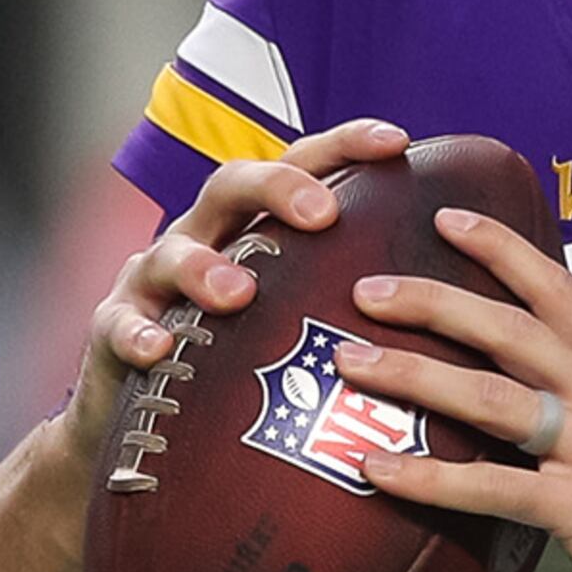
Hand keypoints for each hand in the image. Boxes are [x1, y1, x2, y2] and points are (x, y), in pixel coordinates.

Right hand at [52, 118, 411, 468]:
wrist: (144, 429)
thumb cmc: (244, 367)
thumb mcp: (299, 323)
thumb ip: (357, 302)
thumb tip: (458, 303)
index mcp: (255, 228)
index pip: (302, 168)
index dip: (345, 146)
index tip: (397, 141)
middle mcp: (203, 238)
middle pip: (232, 185)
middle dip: (276, 189)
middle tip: (321, 215)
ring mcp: (152, 282)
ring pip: (172, 253)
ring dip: (206, 268)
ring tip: (239, 293)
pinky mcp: (113, 332)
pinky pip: (117, 325)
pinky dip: (137, 334)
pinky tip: (160, 348)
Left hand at [337, 208, 571, 571]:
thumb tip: (536, 407)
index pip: (561, 291)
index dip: (504, 249)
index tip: (450, 217)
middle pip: (511, 329)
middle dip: (434, 301)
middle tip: (368, 287)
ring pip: (492, 395)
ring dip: (414, 375)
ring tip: (352, 362)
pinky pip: (492, 487)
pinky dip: (429, 476)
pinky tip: (379, 468)